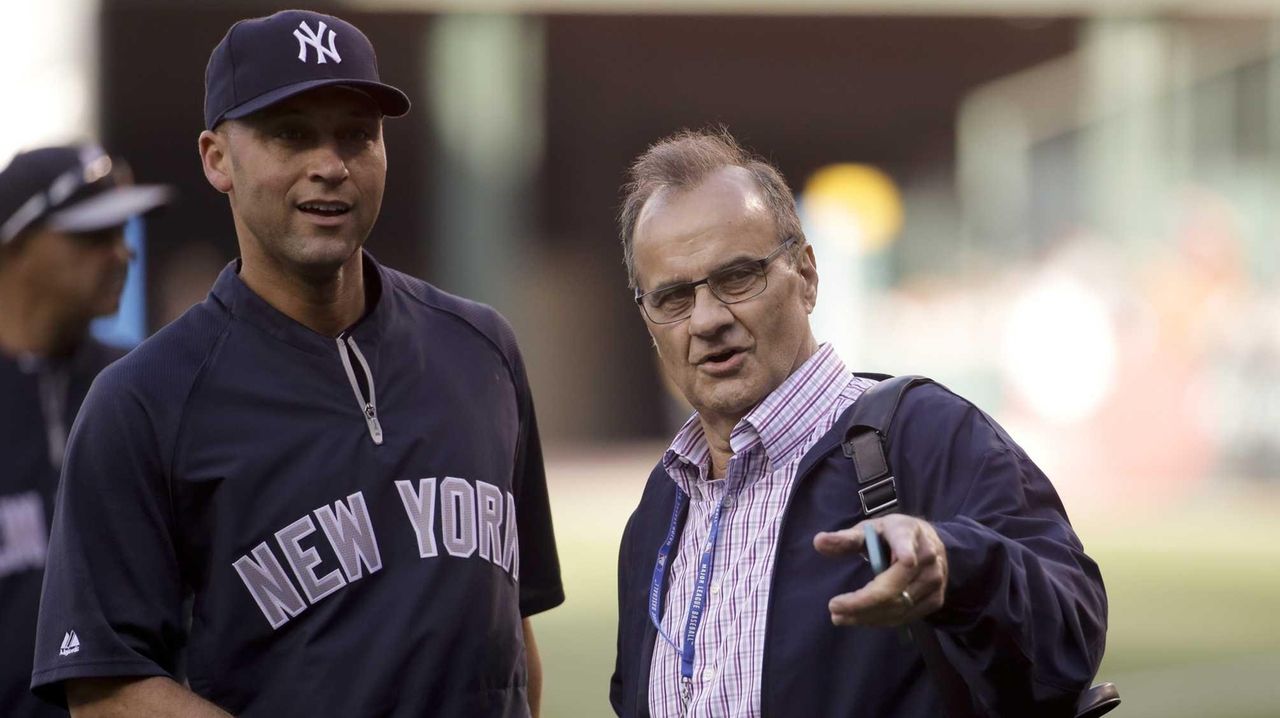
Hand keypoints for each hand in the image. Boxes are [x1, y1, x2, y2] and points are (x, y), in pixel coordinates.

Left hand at [813, 514, 947, 626]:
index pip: (907, 541)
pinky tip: (862, 619)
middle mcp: (926, 557)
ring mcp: (934, 580)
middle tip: (834, 609)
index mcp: (907, 532)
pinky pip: (907, 616)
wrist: (928, 545)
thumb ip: (845, 538)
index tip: (906, 559)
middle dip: (862, 602)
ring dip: (868, 616)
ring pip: (899, 606)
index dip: (906, 550)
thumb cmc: (891, 536)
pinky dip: (881, 620)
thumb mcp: (870, 530)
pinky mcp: (936, 599)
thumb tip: (818, 541)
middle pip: (895, 587)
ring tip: (841, 617)